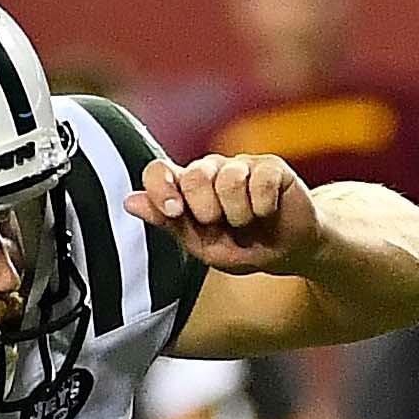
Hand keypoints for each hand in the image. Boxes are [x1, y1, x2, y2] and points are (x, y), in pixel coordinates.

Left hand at [128, 152, 322, 276]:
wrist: (288, 253)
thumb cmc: (242, 248)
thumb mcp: (203, 246)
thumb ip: (169, 223)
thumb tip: (130, 201)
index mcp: (186, 190)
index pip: (158, 171)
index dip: (161, 188)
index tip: (175, 211)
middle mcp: (211, 170)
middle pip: (194, 175)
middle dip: (207, 210)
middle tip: (222, 223)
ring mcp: (241, 165)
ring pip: (229, 178)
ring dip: (240, 213)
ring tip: (248, 221)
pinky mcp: (271, 166)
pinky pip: (260, 180)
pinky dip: (264, 206)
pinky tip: (268, 211)